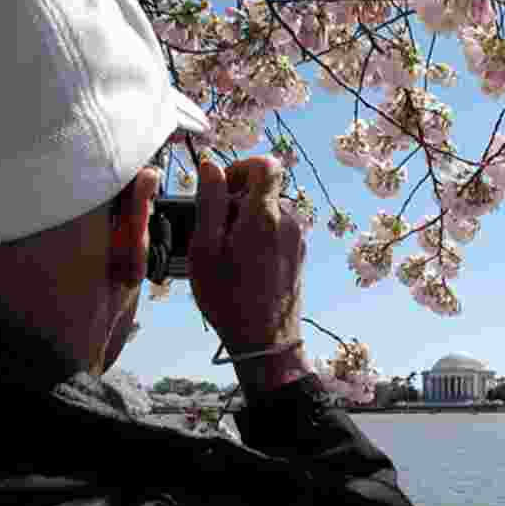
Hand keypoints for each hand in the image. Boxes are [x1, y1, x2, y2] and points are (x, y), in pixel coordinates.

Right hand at [189, 155, 309, 394]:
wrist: (266, 340)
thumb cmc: (228, 296)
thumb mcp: (205, 248)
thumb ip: (209, 202)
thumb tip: (211, 167)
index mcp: (265, 214)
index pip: (267, 165)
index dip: (241, 167)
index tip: (220, 188)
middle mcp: (289, 221)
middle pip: (264, 189)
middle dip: (236, 199)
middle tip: (213, 229)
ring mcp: (297, 238)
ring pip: (268, 211)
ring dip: (245, 220)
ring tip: (225, 252)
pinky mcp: (299, 254)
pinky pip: (276, 231)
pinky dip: (257, 236)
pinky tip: (242, 264)